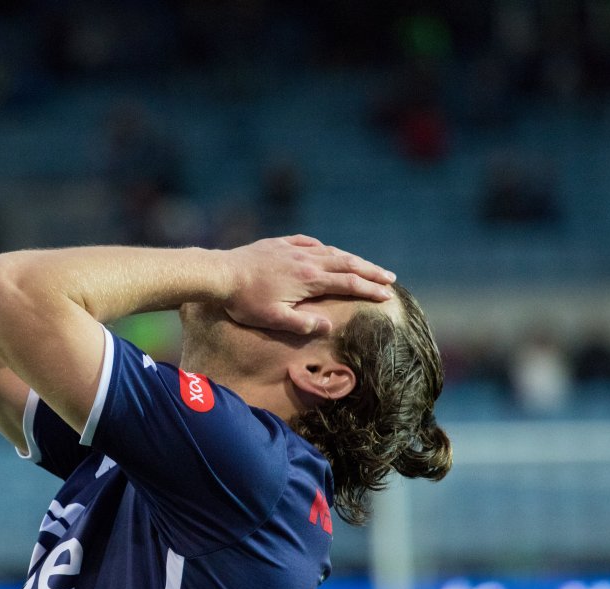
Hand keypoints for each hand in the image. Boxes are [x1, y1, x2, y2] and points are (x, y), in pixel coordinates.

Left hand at [223, 235, 395, 334]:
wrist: (220, 273)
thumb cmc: (245, 301)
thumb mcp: (275, 320)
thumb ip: (304, 324)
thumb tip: (329, 326)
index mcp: (309, 280)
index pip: (348, 284)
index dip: (369, 289)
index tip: (386, 296)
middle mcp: (306, 260)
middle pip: (346, 263)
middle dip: (370, 271)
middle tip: (389, 278)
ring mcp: (292, 249)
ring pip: (329, 251)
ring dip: (351, 258)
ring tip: (365, 264)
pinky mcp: (278, 244)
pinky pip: (307, 242)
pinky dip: (322, 247)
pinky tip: (325, 249)